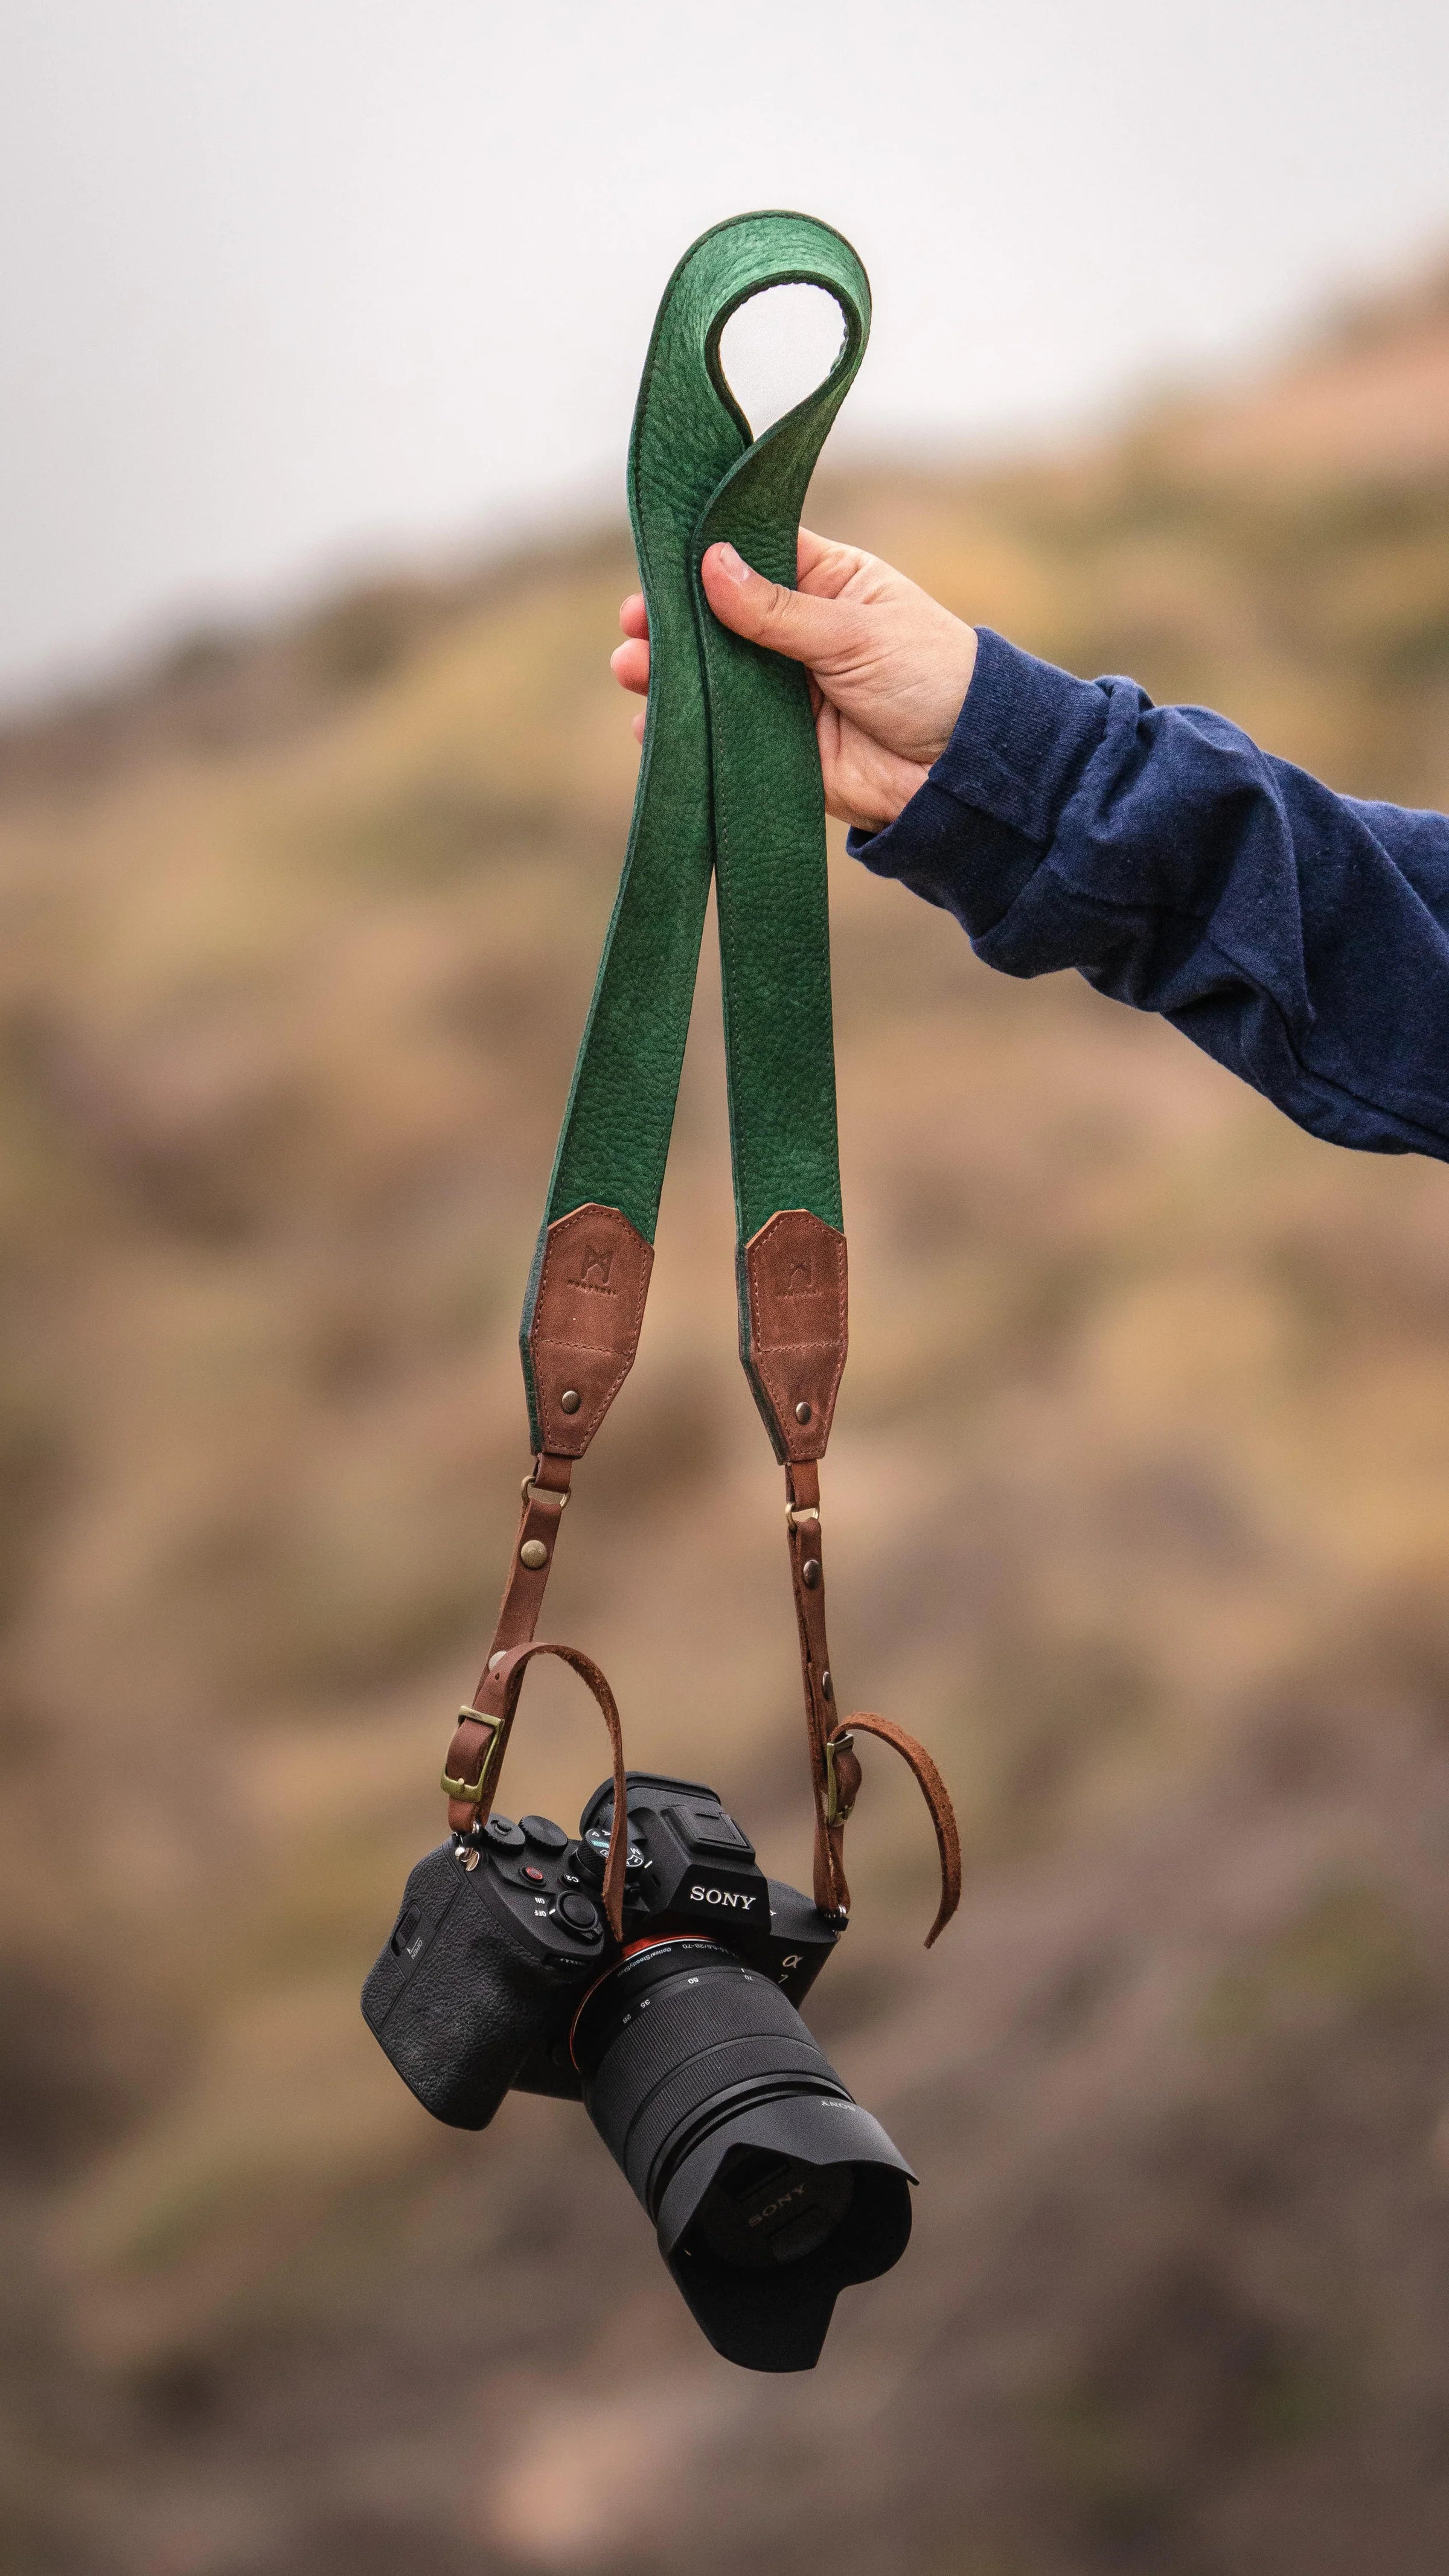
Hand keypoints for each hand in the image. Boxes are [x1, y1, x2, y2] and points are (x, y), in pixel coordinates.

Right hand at [610, 530, 977, 833]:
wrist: (962, 771)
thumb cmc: (930, 677)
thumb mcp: (854, 631)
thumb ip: (778, 609)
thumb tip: (711, 564)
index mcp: (824, 584)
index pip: (753, 555)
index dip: (705, 557)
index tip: (660, 563)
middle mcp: (797, 634)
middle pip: (719, 620)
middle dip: (674, 623)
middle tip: (635, 627)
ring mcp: (784, 691)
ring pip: (713, 678)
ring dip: (670, 677)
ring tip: (632, 671)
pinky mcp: (778, 746)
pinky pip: (721, 735)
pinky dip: (687, 733)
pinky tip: (654, 727)